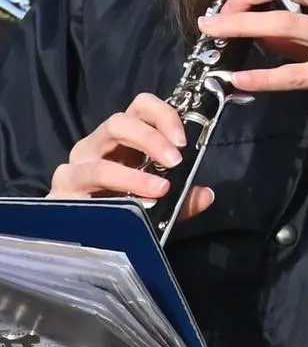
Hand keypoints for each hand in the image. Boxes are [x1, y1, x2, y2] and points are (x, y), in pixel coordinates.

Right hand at [49, 92, 215, 219]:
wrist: (84, 239)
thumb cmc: (122, 209)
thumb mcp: (160, 202)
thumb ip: (183, 198)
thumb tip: (206, 195)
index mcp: (122, 138)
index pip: (139, 107)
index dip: (163, 115)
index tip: (184, 139)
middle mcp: (95, 146)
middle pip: (118, 122)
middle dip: (151, 138)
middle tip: (176, 160)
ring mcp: (75, 168)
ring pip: (100, 160)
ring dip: (134, 175)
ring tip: (160, 188)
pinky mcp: (62, 191)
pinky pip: (86, 187)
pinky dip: (113, 193)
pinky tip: (131, 206)